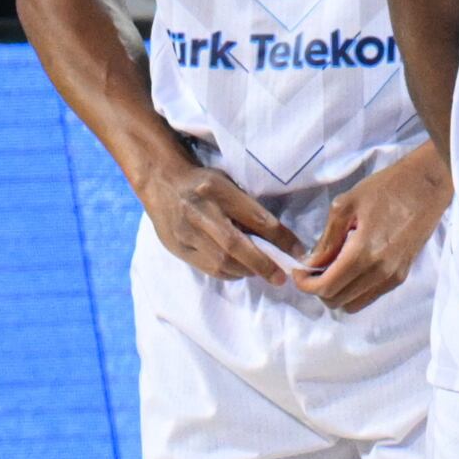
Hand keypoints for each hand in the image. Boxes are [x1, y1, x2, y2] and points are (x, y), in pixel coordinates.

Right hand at [139, 154, 303, 280]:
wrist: (160, 181)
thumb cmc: (204, 183)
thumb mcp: (229, 185)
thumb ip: (250, 209)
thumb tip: (282, 241)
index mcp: (217, 190)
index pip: (255, 218)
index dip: (280, 239)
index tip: (298, 253)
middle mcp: (199, 212)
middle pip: (235, 245)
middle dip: (262, 264)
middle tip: (280, 277)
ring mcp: (184, 232)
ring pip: (221, 261)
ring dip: (246, 271)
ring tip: (260, 271)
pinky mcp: (176, 246)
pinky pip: (208, 268)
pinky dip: (228, 272)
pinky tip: (238, 269)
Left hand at [288, 144, 450, 312]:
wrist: (427, 187)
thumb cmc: (384, 190)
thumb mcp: (344, 206)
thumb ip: (327, 240)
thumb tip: (311, 264)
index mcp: (363, 254)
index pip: (326, 287)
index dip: (304, 284)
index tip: (297, 271)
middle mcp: (380, 273)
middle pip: (338, 301)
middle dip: (318, 289)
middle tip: (312, 269)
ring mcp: (393, 277)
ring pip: (354, 304)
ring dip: (337, 292)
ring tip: (331, 270)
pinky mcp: (402, 276)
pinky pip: (370, 296)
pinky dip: (354, 290)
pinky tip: (350, 269)